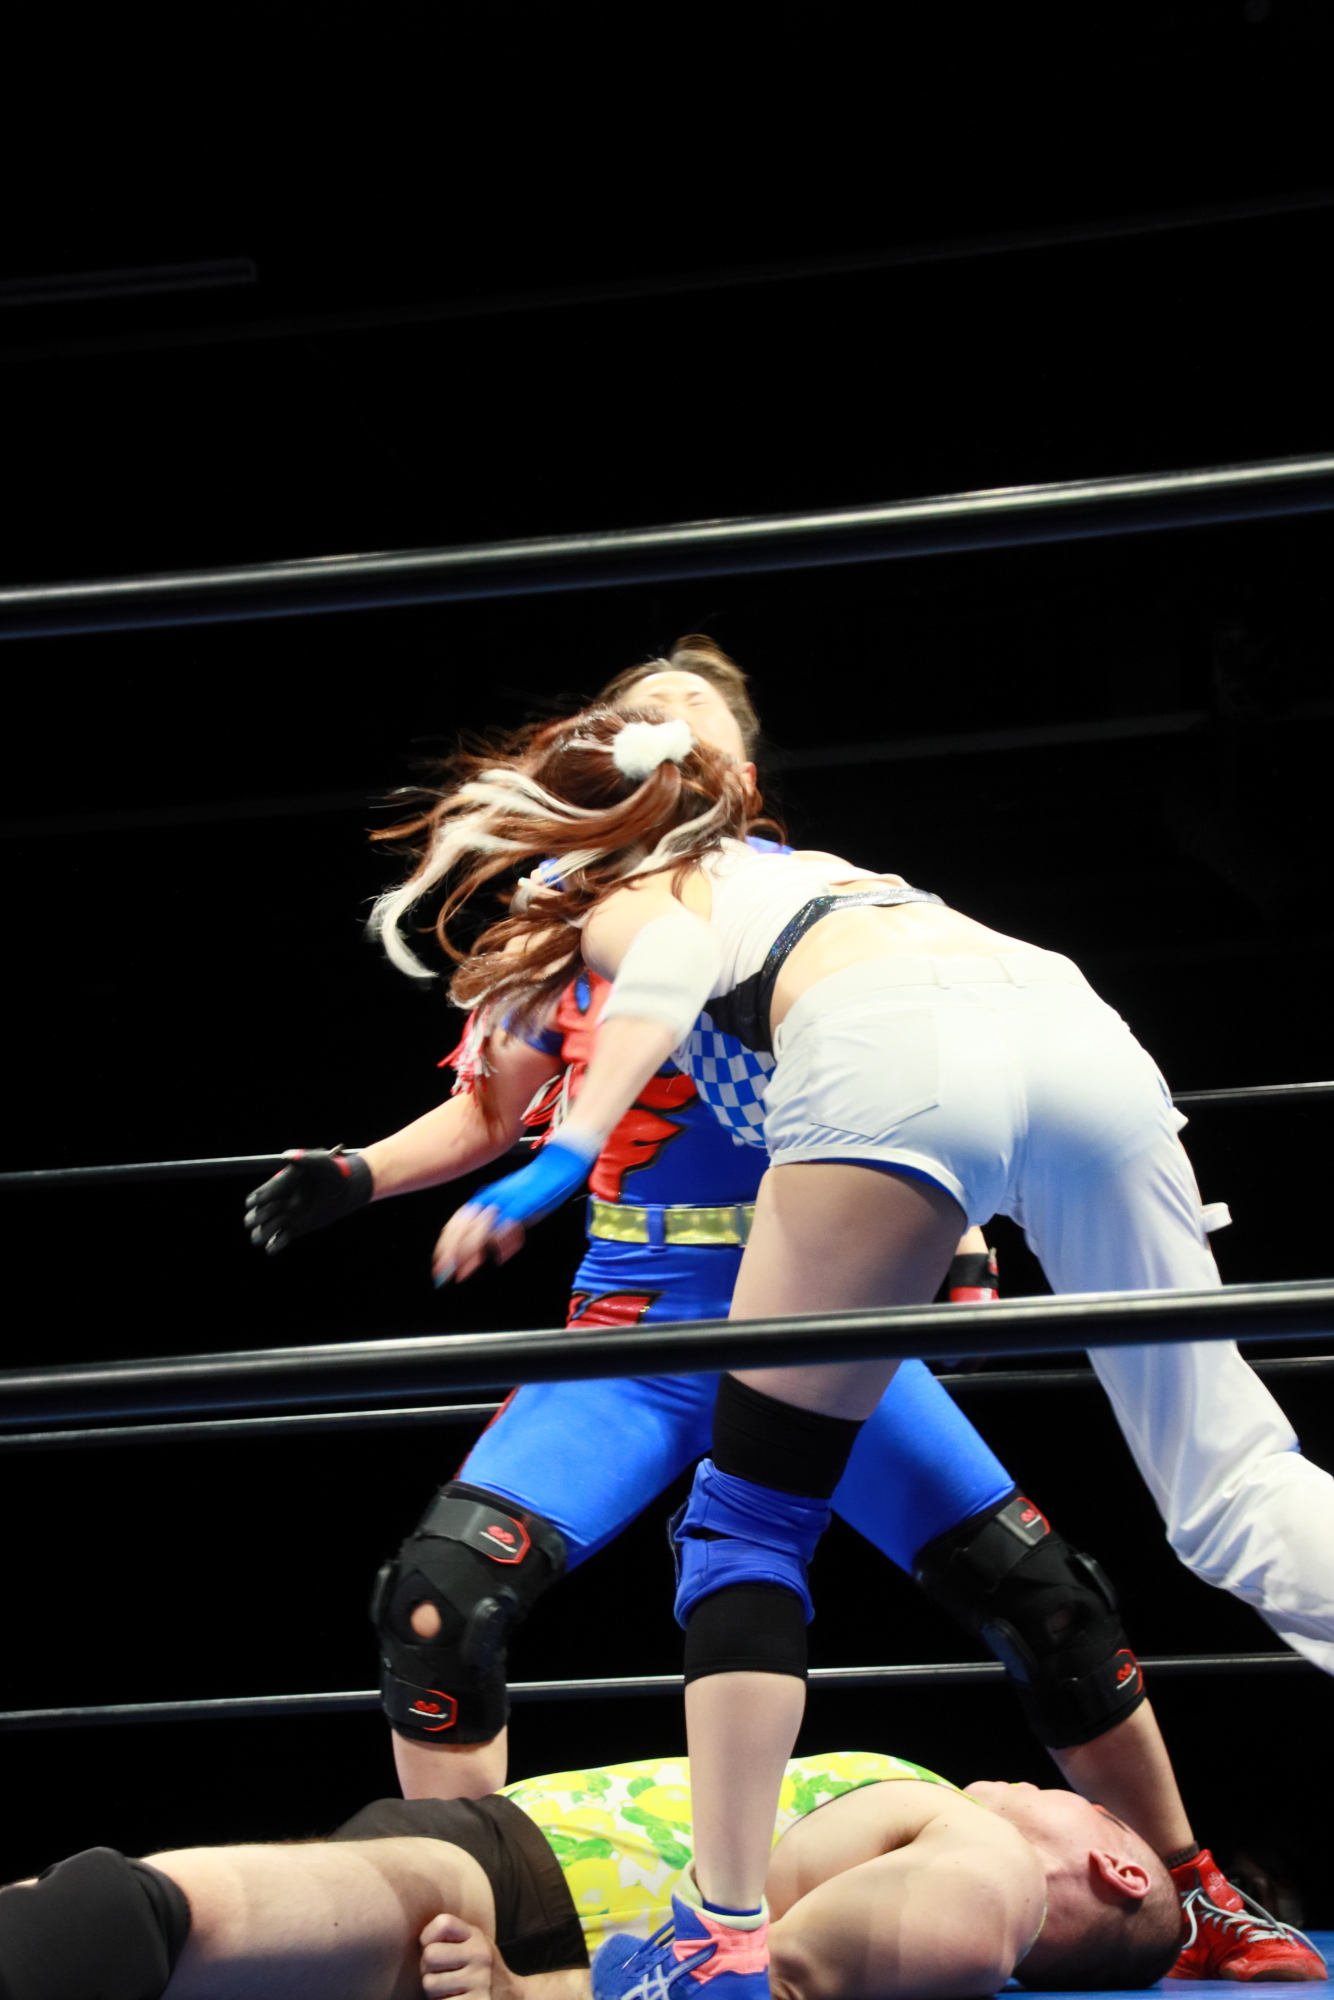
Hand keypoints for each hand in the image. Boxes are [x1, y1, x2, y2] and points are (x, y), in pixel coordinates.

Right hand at [244, 1148, 372, 1252]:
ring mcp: (285, 1217)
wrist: (349, 1190)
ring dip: (262, 1234)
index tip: (272, 1200)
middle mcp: (278, 1202)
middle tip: (279, 1216)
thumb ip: (305, 1158)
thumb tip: (285, 1157)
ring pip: (261, 1231)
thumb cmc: (334, 1173)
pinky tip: (275, 1246)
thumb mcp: (322, 1163)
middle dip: (258, 1218)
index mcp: (278, 1186)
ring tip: (280, 1230)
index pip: (257, 1197)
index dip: (259, 1200)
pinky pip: (277, 1241)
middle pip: (253, 1215)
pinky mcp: (295, 1230)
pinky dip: (274, 1246)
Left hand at [420, 1912, 502, 1999]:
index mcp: (476, 1937)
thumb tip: (415, 1938)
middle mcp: (481, 1956)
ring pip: (429, 1984)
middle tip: (439, 1974)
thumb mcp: (471, 1942)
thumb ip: (447, 1934)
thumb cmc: (477, 1967)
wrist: (512, 1996)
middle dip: (427, 1968)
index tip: (434, 1947)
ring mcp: (480, 1982)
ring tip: (448, 1990)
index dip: (428, 1937)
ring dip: (433, 1991)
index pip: (443, 1923)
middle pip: (430, 1955)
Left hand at [430, 1133, 597, 1285]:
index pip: (456, 1223)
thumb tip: (486, 1250)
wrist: (557, 1166)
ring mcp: (505, 1201)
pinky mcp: (522, 1204)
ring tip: (464, 1272)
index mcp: (484, 1198)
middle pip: (462, 1227)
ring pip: (478, 1229)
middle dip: (451, 1253)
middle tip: (445, 1273)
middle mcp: (490, 1198)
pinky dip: (500, 1244)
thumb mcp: (510, 1209)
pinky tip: (499, 1257)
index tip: (441, 1264)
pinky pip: (505, 1226)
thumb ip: (497, 1226)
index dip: (446, 1245)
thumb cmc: (536, 1189)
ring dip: (468, 1253)